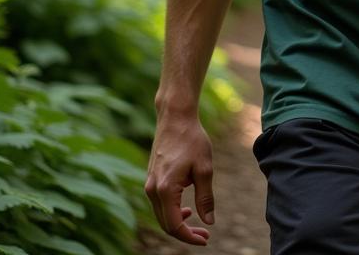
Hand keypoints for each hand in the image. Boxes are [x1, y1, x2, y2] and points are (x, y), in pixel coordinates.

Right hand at [145, 115, 214, 244]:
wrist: (175, 117)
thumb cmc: (192, 140)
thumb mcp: (205, 169)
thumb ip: (206, 198)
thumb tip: (209, 222)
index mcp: (165, 189)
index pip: (174, 226)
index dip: (190, 237)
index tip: (206, 239)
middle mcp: (152, 190)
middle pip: (166, 224)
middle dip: (185, 233)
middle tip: (205, 235)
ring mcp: (149, 184)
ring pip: (161, 215)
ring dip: (178, 223)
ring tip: (196, 221)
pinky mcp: (151, 179)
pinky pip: (159, 204)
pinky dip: (172, 211)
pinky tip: (186, 208)